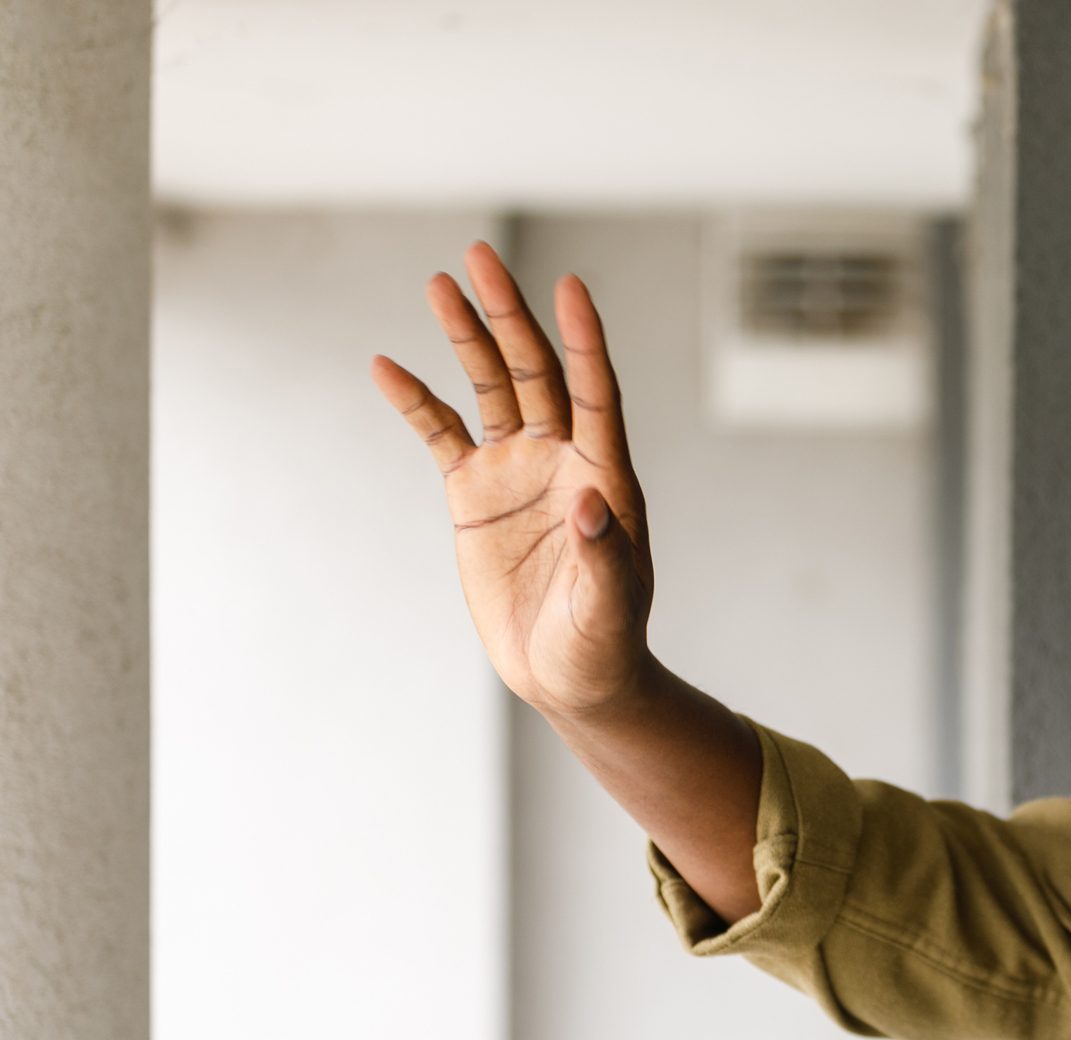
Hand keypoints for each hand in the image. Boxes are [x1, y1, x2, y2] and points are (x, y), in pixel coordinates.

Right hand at [372, 243, 653, 718]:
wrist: (569, 676)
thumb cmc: (602, 644)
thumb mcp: (608, 608)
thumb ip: (605, 557)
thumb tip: (593, 503)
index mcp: (606, 476)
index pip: (597, 394)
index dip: (585, 342)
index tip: (572, 288)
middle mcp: (562, 459)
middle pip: (536, 373)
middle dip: (509, 316)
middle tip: (479, 257)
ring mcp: (517, 471)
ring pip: (490, 389)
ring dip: (466, 337)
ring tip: (439, 283)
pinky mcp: (475, 495)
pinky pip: (442, 435)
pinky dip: (416, 402)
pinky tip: (386, 366)